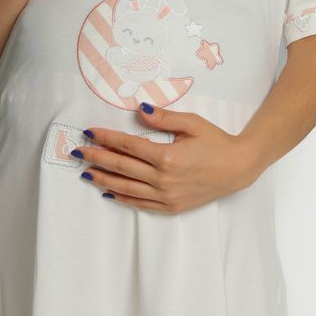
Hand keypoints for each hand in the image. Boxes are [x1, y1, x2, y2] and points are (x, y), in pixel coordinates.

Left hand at [73, 101, 257, 212]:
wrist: (238, 168)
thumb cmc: (216, 142)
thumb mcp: (192, 123)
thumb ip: (164, 118)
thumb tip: (140, 109)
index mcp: (167, 157)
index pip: (127, 145)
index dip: (105, 138)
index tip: (88, 132)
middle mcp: (163, 179)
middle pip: (121, 167)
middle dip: (96, 158)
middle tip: (77, 152)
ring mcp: (166, 196)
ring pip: (126, 188)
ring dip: (103, 179)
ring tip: (86, 173)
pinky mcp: (171, 206)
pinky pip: (140, 204)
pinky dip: (122, 198)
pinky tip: (109, 191)